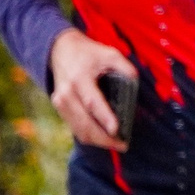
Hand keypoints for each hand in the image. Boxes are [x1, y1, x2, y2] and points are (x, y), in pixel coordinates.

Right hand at [49, 29, 133, 150]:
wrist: (59, 50)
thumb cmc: (87, 53)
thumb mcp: (108, 53)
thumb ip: (124, 67)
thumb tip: (136, 82)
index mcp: (79, 79)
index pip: (92, 102)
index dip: (104, 118)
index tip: (117, 130)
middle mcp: (67, 94)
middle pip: (84, 123)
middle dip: (104, 138)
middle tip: (123, 145)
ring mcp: (60, 103)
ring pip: (78, 130)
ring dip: (97, 141)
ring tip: (116, 144)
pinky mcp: (59, 108)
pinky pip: (74, 127)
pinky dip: (89, 136)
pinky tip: (103, 138)